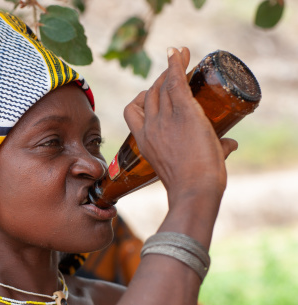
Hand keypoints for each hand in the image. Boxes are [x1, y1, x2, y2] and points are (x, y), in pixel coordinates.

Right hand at [123, 47, 237, 202]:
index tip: (153, 90)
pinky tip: (180, 52)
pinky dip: (177, 65)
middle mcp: (150, 127)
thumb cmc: (191, 185)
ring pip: (162, 86)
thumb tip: (232, 144)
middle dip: (161, 79)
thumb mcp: (191, 165)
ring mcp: (164, 119)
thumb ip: (213, 150)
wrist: (193, 190)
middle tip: (176, 70)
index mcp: (144, 142)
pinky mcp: (184, 113)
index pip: (133, 111)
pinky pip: (176, 82)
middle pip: (150, 94)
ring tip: (182, 57)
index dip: (143, 97)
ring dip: (171, 69)